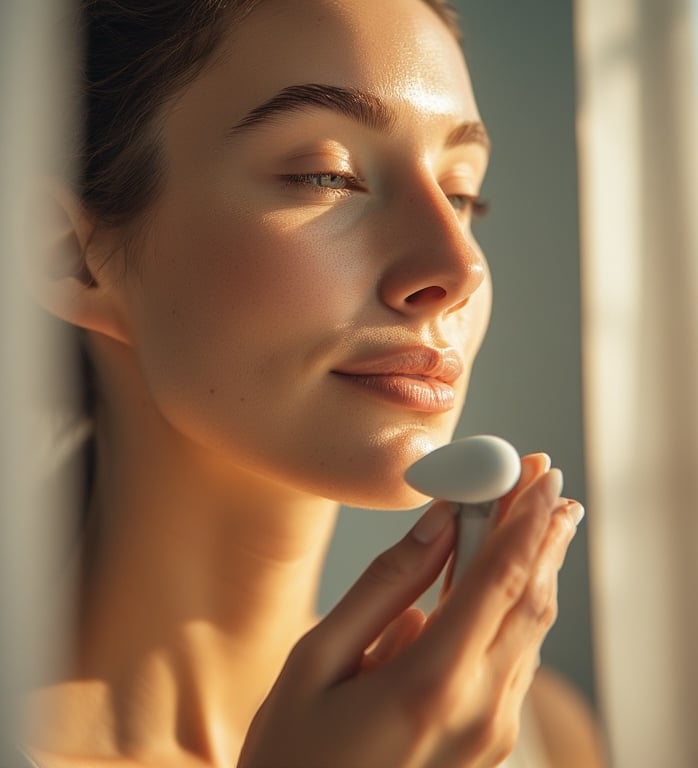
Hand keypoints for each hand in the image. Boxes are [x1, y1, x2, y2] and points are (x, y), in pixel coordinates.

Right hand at [238, 455, 582, 767]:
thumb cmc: (293, 755)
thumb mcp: (318, 659)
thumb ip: (384, 587)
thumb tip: (437, 523)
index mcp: (432, 685)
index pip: (499, 580)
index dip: (524, 518)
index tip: (538, 470)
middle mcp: (478, 713)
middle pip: (529, 601)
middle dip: (542, 531)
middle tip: (546, 477)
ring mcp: (490, 736)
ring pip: (528, 630)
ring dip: (534, 566)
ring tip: (536, 514)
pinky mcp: (487, 746)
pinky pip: (512, 661)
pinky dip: (512, 609)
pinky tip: (496, 581)